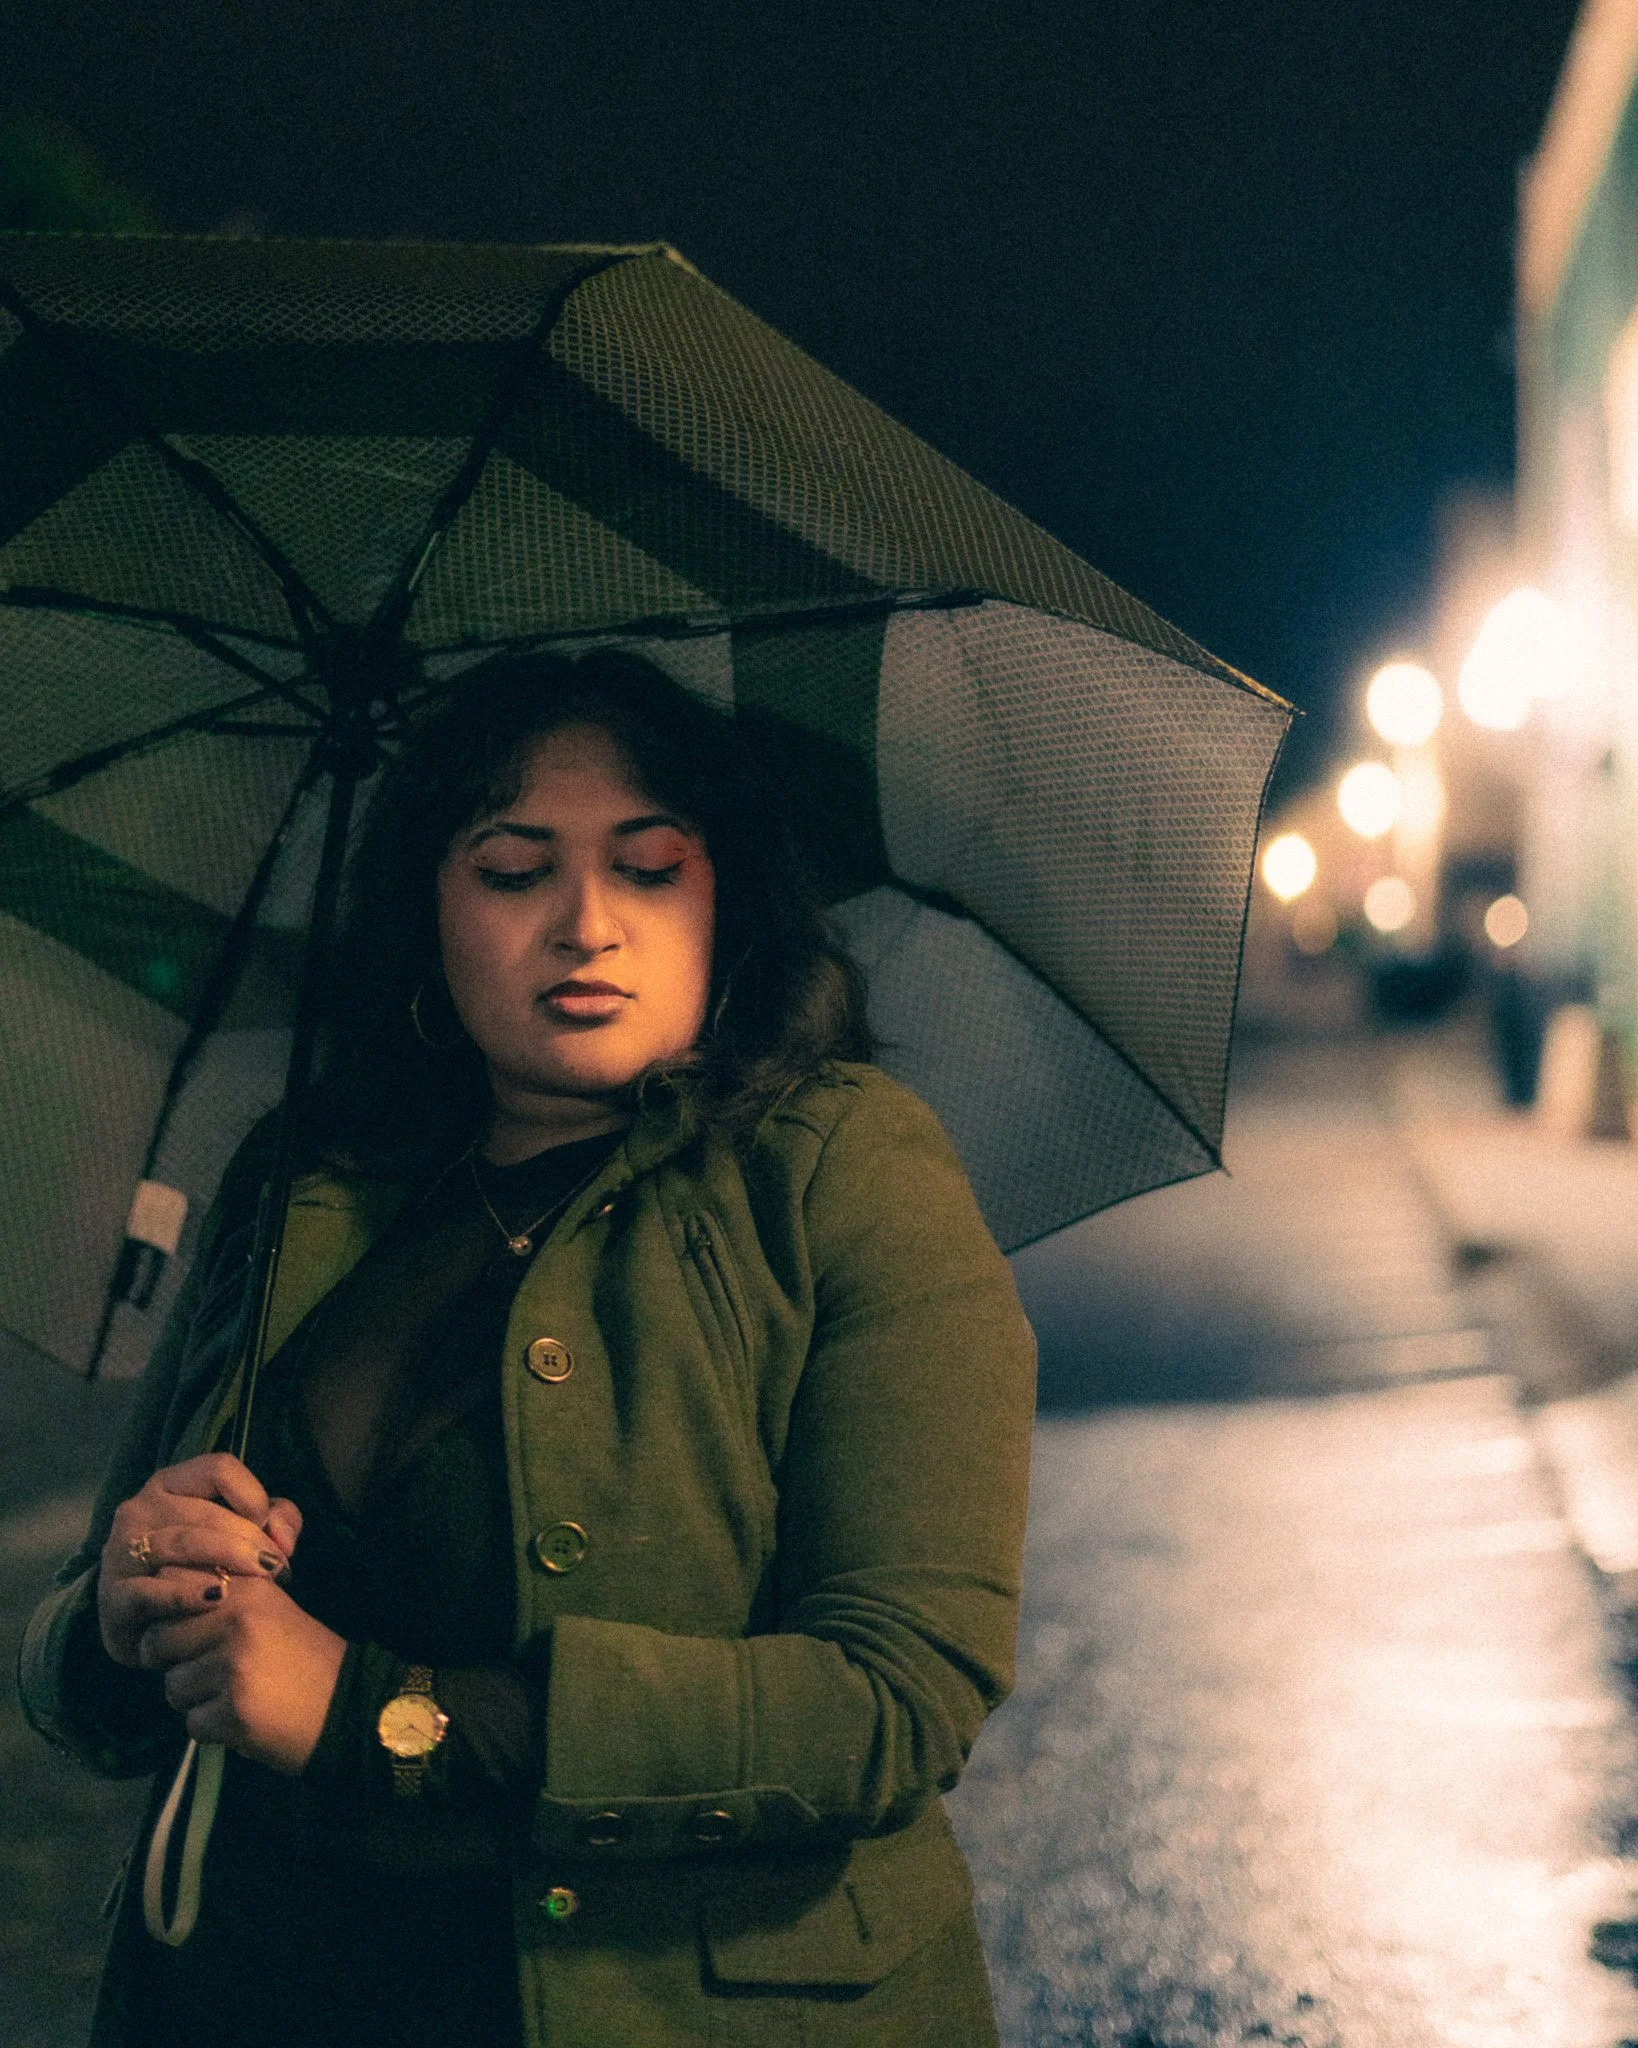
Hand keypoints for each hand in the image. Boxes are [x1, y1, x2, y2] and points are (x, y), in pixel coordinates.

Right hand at [99, 1452, 302, 1668]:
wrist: (153, 1627)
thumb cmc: (203, 1570)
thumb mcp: (240, 1536)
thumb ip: (275, 1521)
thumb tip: (285, 1536)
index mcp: (169, 1484)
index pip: (219, 1469)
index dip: (254, 1496)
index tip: (272, 1531)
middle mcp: (139, 1509)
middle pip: (205, 1511)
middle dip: (250, 1540)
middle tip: (278, 1567)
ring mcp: (121, 1553)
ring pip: (182, 1543)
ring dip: (228, 1561)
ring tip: (261, 1582)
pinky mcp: (114, 1598)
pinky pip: (151, 1591)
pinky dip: (187, 1594)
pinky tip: (218, 1598)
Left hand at [137, 1573, 346, 1775]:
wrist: (348, 1706)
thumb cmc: (305, 1657)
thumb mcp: (269, 1610)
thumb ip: (223, 1598)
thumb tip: (160, 1598)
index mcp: (247, 1589)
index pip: (171, 1585)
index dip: (169, 1611)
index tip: (186, 1627)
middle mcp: (236, 1621)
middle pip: (157, 1641)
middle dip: (174, 1662)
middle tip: (209, 1670)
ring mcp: (232, 1667)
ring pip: (171, 1687)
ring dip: (194, 1699)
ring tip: (232, 1695)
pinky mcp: (232, 1712)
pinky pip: (191, 1723)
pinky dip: (212, 1728)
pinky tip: (242, 1718)